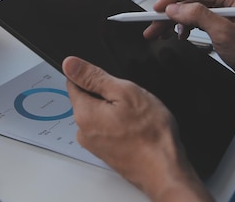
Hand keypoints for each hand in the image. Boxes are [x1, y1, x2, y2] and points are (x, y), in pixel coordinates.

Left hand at [63, 57, 212, 201]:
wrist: (165, 170)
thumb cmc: (150, 134)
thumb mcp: (125, 92)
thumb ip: (94, 77)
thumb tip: (69, 64)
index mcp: (84, 113)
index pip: (74, 83)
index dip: (93, 76)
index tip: (110, 81)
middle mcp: (83, 131)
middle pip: (88, 99)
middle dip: (107, 95)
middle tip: (130, 100)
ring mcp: (95, 145)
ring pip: (100, 114)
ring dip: (115, 111)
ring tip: (136, 117)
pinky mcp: (107, 152)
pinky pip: (108, 129)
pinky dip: (120, 125)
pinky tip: (137, 129)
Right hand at [144, 0, 234, 90]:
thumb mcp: (224, 33)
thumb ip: (198, 16)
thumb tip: (174, 8)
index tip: (157, 9)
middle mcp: (226, 2)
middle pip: (189, 1)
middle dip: (169, 13)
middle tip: (151, 26)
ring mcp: (222, 15)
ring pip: (190, 13)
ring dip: (173, 23)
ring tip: (158, 35)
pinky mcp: (220, 27)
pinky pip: (196, 22)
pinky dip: (184, 29)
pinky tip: (178, 37)